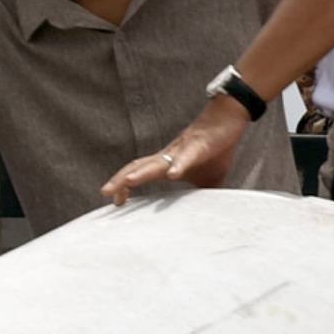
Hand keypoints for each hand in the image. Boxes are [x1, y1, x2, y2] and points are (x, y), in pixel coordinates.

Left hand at [102, 96, 248, 204]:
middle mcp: (168, 156)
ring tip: (128, 183)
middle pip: (138, 166)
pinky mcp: (199, 146)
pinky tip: (173, 175)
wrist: (227, 117)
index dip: (122, 185)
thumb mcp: (206, 180)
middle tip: (105, 193)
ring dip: (143, 172)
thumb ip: (198, 196)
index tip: (114, 202)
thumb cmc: (214, 149)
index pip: (137, 173)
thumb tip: (200, 216)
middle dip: (121, 179)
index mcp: (166, 165)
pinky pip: (187, 156)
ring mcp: (182, 150)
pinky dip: (179, 165)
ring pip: (158, 162)